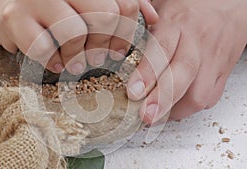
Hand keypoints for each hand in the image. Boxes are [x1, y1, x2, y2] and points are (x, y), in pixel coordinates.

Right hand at [0, 0, 157, 73]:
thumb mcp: (93, 4)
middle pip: (103, 16)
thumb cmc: (61, 10)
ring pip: (74, 32)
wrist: (13, 9)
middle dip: (104, 44)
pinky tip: (55, 63)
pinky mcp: (13, 18)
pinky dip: (52, 61)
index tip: (119, 49)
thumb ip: (124, 4)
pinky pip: (42, 47)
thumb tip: (153, 17)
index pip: (125, 4)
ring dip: (77, 57)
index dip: (127, 32)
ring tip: (76, 65)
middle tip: (97, 58)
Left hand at [127, 0, 246, 123]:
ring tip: (157, 115)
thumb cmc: (192, 8)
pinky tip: (175, 107)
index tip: (133, 92)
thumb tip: (118, 40)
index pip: (161, 48)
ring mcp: (212, 59)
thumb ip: (140, 21)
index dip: (147, 73)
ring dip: (176, 109)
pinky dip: (190, 107)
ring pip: (199, 92)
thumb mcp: (163, 5)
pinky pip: (209, 98)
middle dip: (162, 99)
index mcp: (177, 23)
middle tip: (146, 116)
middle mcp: (196, 42)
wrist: (231, 7)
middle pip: (183, 73)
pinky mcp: (222, 72)